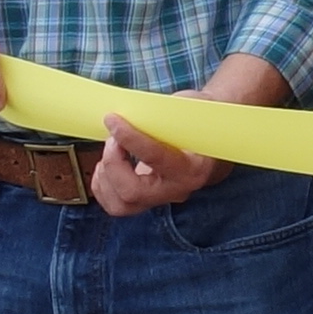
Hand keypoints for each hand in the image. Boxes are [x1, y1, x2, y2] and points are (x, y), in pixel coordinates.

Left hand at [93, 116, 219, 213]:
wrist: (210, 141)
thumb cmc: (197, 121)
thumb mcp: (186, 109)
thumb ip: (161, 114)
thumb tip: (129, 111)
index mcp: (194, 166)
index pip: (157, 158)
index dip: (131, 138)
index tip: (113, 120)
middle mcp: (177, 189)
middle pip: (132, 192)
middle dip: (113, 163)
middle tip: (112, 138)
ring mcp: (160, 198)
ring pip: (120, 205)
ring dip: (105, 176)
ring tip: (111, 150)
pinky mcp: (145, 200)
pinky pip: (114, 204)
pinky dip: (102, 184)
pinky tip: (108, 164)